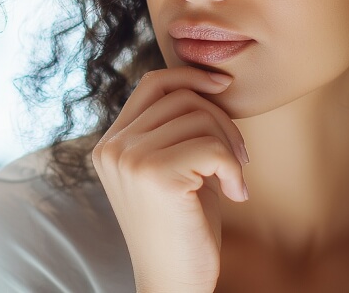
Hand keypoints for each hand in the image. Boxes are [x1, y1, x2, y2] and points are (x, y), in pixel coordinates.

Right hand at [91, 66, 249, 292]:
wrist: (174, 281)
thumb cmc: (183, 228)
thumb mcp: (171, 169)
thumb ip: (171, 129)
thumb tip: (205, 80)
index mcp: (110, 144)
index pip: (152, 84)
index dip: (190, 76)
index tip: (224, 85)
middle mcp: (113, 147)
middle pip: (181, 97)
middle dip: (221, 121)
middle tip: (238, 159)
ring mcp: (130, 159)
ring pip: (199, 117)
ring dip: (230, 146)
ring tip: (233, 181)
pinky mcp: (156, 175)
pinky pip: (212, 146)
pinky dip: (234, 168)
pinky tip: (236, 194)